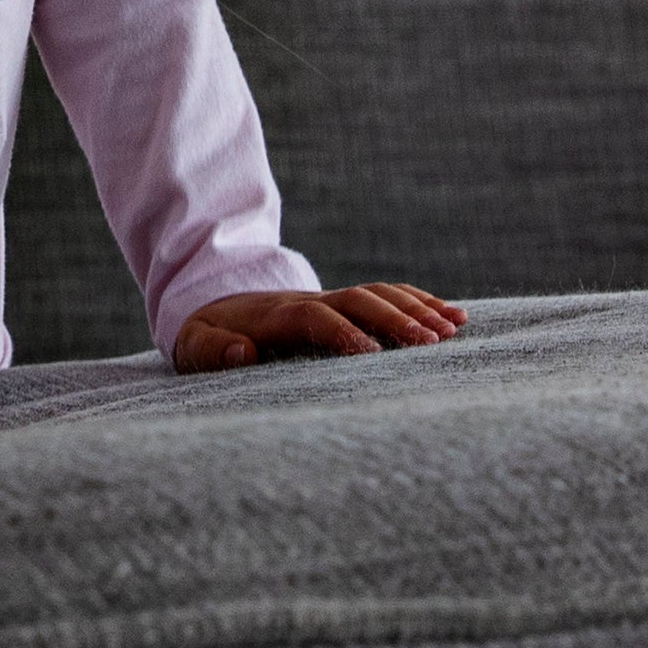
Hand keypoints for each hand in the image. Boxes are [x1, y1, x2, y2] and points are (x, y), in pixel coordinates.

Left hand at [171, 281, 464, 371]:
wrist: (213, 304)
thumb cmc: (204, 335)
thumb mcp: (193, 345)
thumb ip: (213, 350)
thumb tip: (240, 352)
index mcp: (274, 316)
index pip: (315, 317)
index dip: (341, 332)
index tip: (371, 354)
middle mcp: (309, 301)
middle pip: (358, 300)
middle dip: (396, 319)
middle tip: (432, 343)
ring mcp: (329, 299)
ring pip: (378, 294)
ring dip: (417, 307)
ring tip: (454, 328)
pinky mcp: (343, 304)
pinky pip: (386, 295)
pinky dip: (420, 302)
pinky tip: (454, 317)